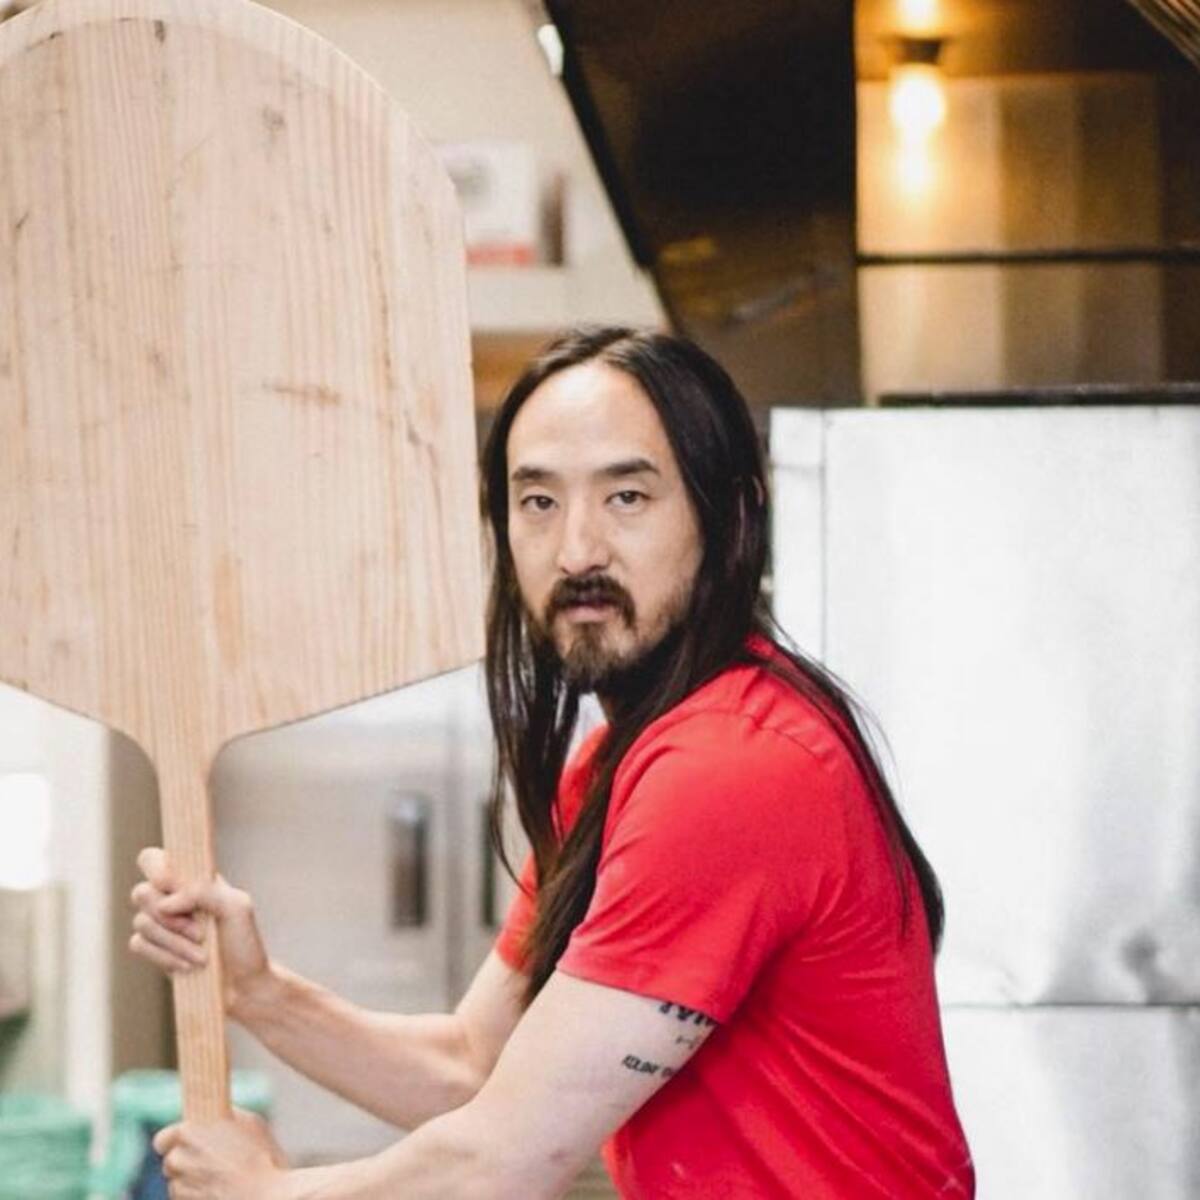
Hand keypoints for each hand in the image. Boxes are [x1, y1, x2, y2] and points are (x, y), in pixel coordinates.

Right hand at [129, 848, 271, 1014]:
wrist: (243, 986)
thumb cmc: (244, 942)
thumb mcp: (236, 908)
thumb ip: (204, 892)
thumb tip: (166, 902)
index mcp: (192, 880)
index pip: (154, 859)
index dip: (155, 868)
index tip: (170, 885)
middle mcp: (172, 898)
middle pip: (141, 892)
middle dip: (169, 917)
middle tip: (200, 931)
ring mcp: (160, 924)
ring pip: (141, 922)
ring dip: (174, 942)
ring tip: (202, 955)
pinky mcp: (153, 950)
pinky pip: (138, 945)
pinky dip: (164, 957)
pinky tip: (188, 966)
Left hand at [154, 1108, 288, 1199]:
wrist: (266, 1196)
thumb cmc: (261, 1156)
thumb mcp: (249, 1122)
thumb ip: (224, 1118)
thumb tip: (216, 1118)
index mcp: (189, 1133)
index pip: (162, 1139)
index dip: (173, 1142)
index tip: (184, 1144)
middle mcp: (178, 1160)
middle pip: (171, 1162)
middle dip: (187, 1162)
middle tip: (210, 1161)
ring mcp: (179, 1188)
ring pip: (177, 1185)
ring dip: (191, 1182)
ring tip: (219, 1180)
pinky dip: (198, 1198)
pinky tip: (220, 1193)